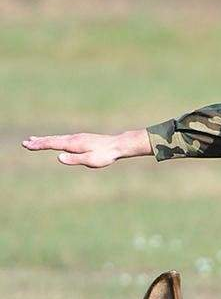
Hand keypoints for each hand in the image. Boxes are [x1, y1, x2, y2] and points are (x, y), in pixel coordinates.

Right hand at [21, 130, 150, 167]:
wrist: (117, 145)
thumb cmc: (105, 155)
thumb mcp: (90, 161)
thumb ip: (74, 159)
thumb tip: (59, 157)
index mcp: (73, 144)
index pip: (52, 144)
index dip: (39, 145)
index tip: (27, 145)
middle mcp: (73, 138)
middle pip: (52, 140)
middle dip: (38, 142)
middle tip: (25, 143)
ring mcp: (77, 137)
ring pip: (57, 138)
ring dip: (45, 139)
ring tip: (34, 140)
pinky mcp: (82, 139)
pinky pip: (64, 139)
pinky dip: (55, 139)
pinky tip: (55, 141)